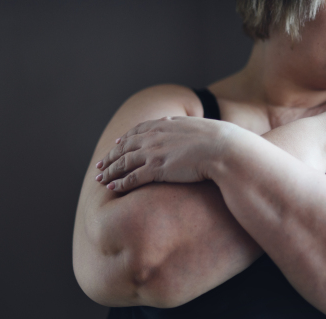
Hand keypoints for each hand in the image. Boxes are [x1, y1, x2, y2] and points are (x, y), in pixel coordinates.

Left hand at [94, 116, 231, 191]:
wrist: (224, 150)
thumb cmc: (220, 141)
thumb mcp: (201, 126)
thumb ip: (187, 127)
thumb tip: (187, 127)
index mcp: (165, 124)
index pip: (137, 131)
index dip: (124, 139)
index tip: (116, 143)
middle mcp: (155, 136)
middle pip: (125, 147)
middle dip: (111, 156)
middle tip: (100, 164)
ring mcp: (154, 152)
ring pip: (124, 163)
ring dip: (110, 171)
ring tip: (100, 178)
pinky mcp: (157, 169)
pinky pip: (132, 178)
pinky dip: (120, 183)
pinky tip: (112, 188)